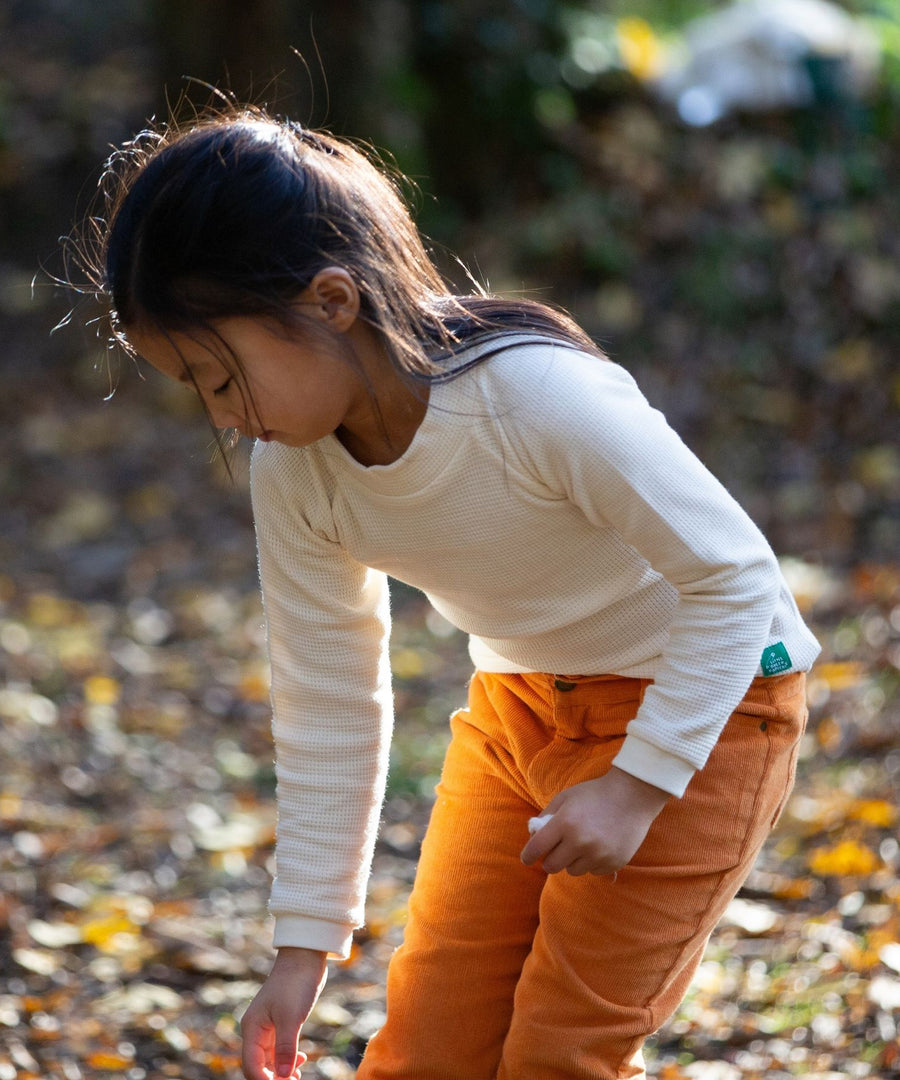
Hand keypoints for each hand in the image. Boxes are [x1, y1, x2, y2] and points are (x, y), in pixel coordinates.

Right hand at [241, 947, 327, 1078]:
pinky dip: (288, 1058)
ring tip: (298, 1075)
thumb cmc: (295, 984)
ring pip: (269, 1059)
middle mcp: (256, 1030)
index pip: (251, 1066)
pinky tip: (301, 1059)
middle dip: (273, 1078)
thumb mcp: (291, 1017)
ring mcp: (268, 1027)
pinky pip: (279, 1049)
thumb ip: (285, 1048)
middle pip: (258, 1065)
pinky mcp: (281, 1023)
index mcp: (252, 1028)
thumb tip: (282, 1076)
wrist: (305, 958)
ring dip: (282, 1070)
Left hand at [521, 767, 669, 876]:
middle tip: (556, 850)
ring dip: (572, 861)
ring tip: (582, 843)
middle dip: (550, 859)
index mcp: (565, 823)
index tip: (526, 858)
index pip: (537, 848)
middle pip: (552, 866)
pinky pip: (593, 871)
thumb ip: (547, 815)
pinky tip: (599, 845)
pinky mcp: (613, 863)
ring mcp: (598, 854)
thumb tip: (533, 835)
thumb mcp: (566, 797)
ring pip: (572, 871)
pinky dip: (591, 862)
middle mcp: (580, 842)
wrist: (632, 795)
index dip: (528, 855)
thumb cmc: (595, 794)